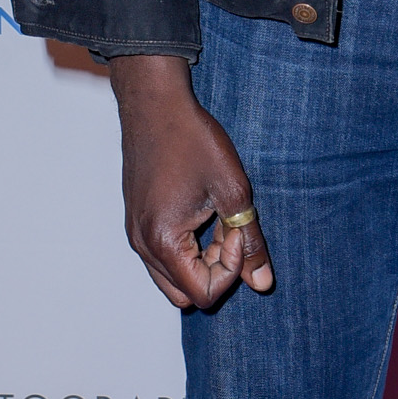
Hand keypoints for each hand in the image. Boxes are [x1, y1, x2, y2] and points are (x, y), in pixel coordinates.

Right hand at [107, 54, 273, 310]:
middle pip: (185, 294)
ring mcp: (135, 234)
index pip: (203, 293)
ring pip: (172, 278)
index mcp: (163, 241)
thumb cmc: (192, 141)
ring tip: (217, 221)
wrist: (155, 104)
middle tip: (230, 231)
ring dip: (201, 262)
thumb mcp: (233, 191)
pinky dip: (187, 250)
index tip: (236, 228)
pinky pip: (162, 257)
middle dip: (216, 272)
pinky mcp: (136, 221)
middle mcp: (142, 245)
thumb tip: (263, 283)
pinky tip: (202, 213)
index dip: (231, 268)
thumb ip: (249, 241)